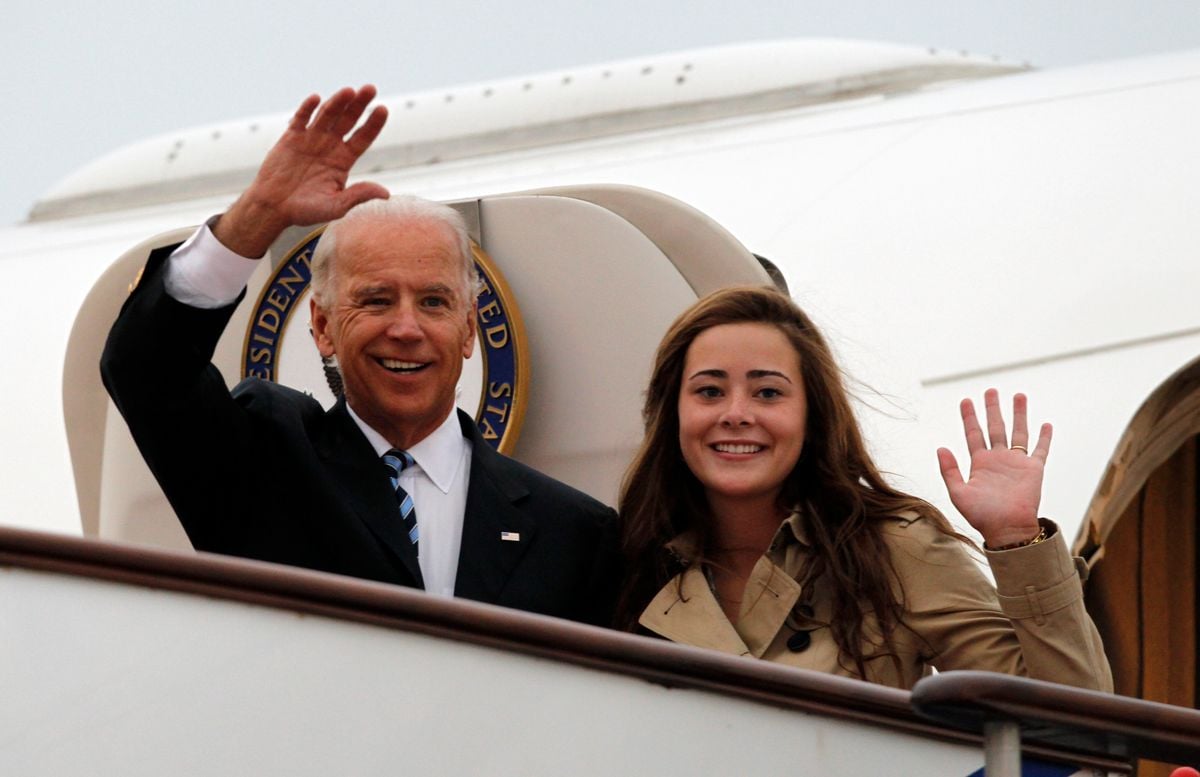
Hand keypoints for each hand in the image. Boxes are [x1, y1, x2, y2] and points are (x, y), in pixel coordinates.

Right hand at [215, 85, 389, 256]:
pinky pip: (301, 119)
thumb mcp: (336, 205)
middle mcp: (330, 145)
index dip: (373, 123)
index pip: (363, 137)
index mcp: (343, 160)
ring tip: (349, 91)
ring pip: (327, 115)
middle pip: (348, 120)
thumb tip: (386, 193)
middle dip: (359, 104)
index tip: (383, 109)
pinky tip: (316, 99)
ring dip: (337, 102)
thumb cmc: (306, 210)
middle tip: (370, 89)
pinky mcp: (291, 137)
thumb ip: (358, 196)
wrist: (274, 208)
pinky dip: (307, 108)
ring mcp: (311, 139)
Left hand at [936, 389, 1049, 548]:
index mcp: (979, 463)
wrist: (1007, 530)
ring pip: (1018, 432)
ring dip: (1019, 415)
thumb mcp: (958, 493)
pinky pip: (1040, 450)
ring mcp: (1016, 463)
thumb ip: (949, 470)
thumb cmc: (981, 516)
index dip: (969, 417)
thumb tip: (941, 447)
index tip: (966, 400)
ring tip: (1019, 396)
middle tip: (991, 390)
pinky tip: (1045, 424)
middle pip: (995, 427)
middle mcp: (998, 459)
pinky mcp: (1034, 470)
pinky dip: (1044, 438)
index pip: (973, 433)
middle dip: (993, 409)